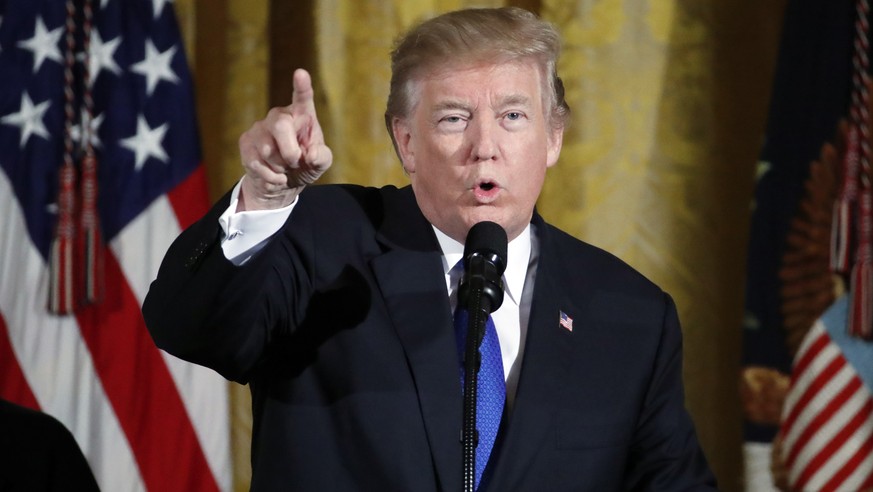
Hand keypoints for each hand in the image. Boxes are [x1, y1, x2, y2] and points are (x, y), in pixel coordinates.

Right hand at [237, 69, 332, 209]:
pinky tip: (275, 175)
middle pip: (280, 126)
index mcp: (302, 115)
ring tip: (284, 168)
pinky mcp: (246, 142)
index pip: (303, 97)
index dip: (302, 86)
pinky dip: (270, 176)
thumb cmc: (305, 165)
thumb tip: (311, 154)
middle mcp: (279, 116)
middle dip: (290, 152)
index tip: (301, 74)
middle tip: (295, 162)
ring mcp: (260, 128)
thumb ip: (322, 157)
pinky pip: (256, 162)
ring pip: (267, 149)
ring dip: (280, 167)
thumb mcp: (320, 163)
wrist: (282, 182)